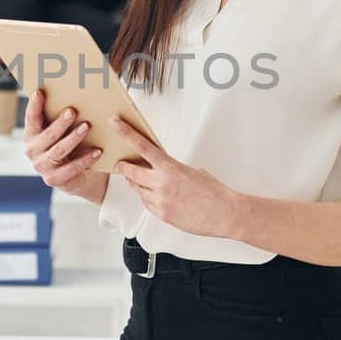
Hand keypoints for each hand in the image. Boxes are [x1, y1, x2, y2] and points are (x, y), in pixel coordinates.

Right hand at [23, 90, 106, 201]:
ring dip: (73, 138)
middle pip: (48, 135)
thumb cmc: (67, 145)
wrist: (74, 177)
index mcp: (31, 134)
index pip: (31, 118)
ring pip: (59, 150)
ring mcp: (42, 167)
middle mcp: (32, 150)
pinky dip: (85, 160)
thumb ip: (60, 115)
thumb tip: (72, 91)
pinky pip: (71, 168)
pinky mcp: (54, 179)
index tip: (39, 92)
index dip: (34, 105)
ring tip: (86, 127)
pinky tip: (97, 151)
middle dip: (60, 123)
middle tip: (73, 111)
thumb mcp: (61, 131)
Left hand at [111, 118, 240, 238]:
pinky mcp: (162, 215)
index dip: (126, 133)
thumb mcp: (191, 171)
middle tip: (120, 163)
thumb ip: (171, 169)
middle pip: (131, 173)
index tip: (115, 124)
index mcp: (170, 168)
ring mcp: (160, 202)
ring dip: (138, 183)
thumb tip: (160, 171)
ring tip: (144, 181)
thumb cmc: (214, 192)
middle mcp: (162, 184)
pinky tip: (155, 195)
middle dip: (123, 167)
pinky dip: (148, 197)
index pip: (142, 146)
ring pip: (138, 190)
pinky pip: (147, 204)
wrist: (225, 214)